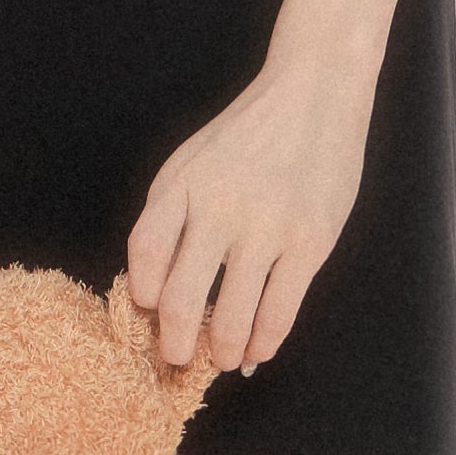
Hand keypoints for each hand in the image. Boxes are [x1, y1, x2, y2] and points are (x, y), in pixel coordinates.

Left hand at [123, 44, 371, 376]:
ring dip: (224, 351)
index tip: (147, 317)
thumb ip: (170, 216)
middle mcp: (218, 208)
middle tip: (177, 360)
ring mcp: (267, 227)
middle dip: (175, 345)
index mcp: (179, 185)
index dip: (140, 297)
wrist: (314, 93)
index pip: (144, 256)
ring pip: (234, 318)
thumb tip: (157, 290)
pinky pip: (280, 311)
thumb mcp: (192, 162)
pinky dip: (265, 343)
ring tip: (223, 360)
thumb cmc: (248, 135)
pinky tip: (258, 351)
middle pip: (181, 300)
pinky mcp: (310, 242)